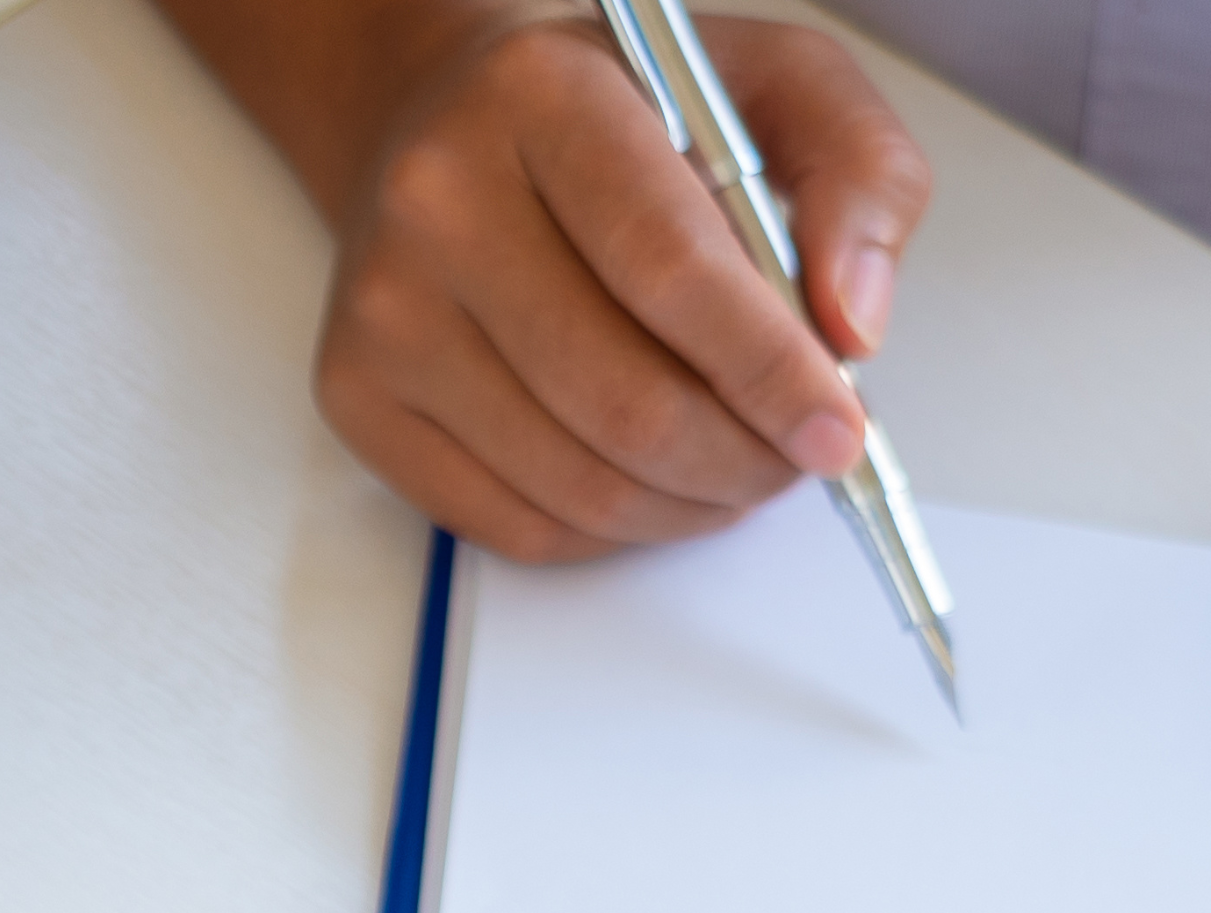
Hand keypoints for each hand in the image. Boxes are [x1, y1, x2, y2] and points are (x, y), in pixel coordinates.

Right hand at [287, 0, 927, 560]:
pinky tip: (649, 477)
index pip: (669, 268)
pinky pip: (513, 524)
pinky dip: (609, 530)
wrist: (442, 116)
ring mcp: (383, 309)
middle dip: (742, 460)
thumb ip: (855, 174)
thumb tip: (850, 324)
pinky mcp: (355, 396)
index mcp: (541, 98)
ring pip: (574, 482)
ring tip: (734, 464)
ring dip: (688, 505)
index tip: (837, 430)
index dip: (769, 372)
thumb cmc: (616, 110)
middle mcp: (437, 200)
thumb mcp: (771, 85)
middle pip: (622, 399)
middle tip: (796, 457)